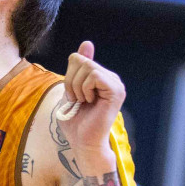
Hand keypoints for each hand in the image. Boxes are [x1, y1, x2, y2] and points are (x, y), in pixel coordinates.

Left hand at [58, 41, 123, 174]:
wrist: (83, 142)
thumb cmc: (75, 121)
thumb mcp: (71, 89)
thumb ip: (78, 68)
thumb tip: (87, 43)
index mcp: (101, 77)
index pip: (78, 58)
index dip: (68, 76)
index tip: (73, 95)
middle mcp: (111, 78)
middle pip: (81, 61)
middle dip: (71, 81)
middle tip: (77, 100)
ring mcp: (115, 84)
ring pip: (87, 67)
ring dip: (77, 87)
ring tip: (83, 102)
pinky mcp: (116, 90)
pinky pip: (94, 75)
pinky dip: (85, 89)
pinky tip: (90, 102)